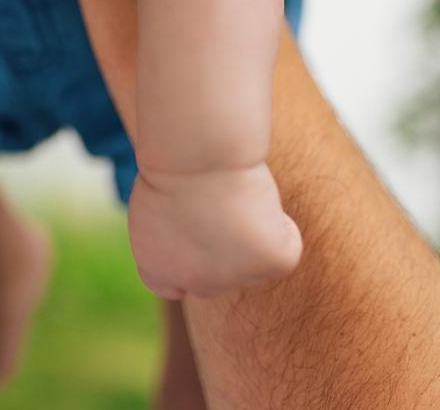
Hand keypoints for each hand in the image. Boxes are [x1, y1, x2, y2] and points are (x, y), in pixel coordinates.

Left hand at [128, 161, 301, 299]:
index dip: (186, 262)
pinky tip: (261, 199)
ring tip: (237, 194)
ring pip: (253, 262)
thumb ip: (170, 229)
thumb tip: (194, 227)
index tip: (195, 235)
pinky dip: (281, 225)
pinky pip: (285, 247)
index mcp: (157, 265)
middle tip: (223, 207)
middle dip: (221, 251)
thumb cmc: (172, 159)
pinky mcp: (270, 265)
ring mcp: (234, 279)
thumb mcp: (154, 200)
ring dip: (250, 235)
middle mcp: (194, 283)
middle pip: (215, 279)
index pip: (170, 286)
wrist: (196, 154)